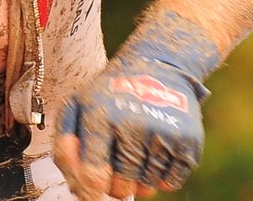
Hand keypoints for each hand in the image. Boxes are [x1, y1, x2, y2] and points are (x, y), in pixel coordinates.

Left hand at [53, 11, 218, 198]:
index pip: (93, 174)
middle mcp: (131, 124)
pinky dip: (163, 178)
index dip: (91, 194)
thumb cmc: (110, 94)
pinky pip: (172, 182)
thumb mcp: (78, 107)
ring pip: (146, 187)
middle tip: (117, 167)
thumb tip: (76, 186)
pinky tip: (156, 154)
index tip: (93, 196)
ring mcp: (162, 131)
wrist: (157, 65)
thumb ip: (65, 147)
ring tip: (137, 154)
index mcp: (99, 116)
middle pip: (121, 187)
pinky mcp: (187, 139)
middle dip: (116, 186)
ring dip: (140, 182)